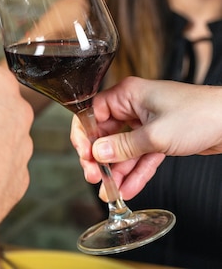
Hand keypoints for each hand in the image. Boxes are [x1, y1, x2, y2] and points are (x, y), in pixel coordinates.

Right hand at [71, 76, 221, 200]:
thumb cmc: (200, 115)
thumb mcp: (155, 135)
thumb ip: (123, 146)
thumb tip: (97, 153)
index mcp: (128, 95)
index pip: (92, 113)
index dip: (85, 136)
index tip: (84, 155)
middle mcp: (133, 107)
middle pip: (105, 134)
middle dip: (99, 158)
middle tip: (94, 176)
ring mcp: (146, 123)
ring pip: (122, 149)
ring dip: (116, 170)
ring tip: (109, 190)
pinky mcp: (159, 138)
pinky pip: (140, 157)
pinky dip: (135, 172)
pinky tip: (127, 188)